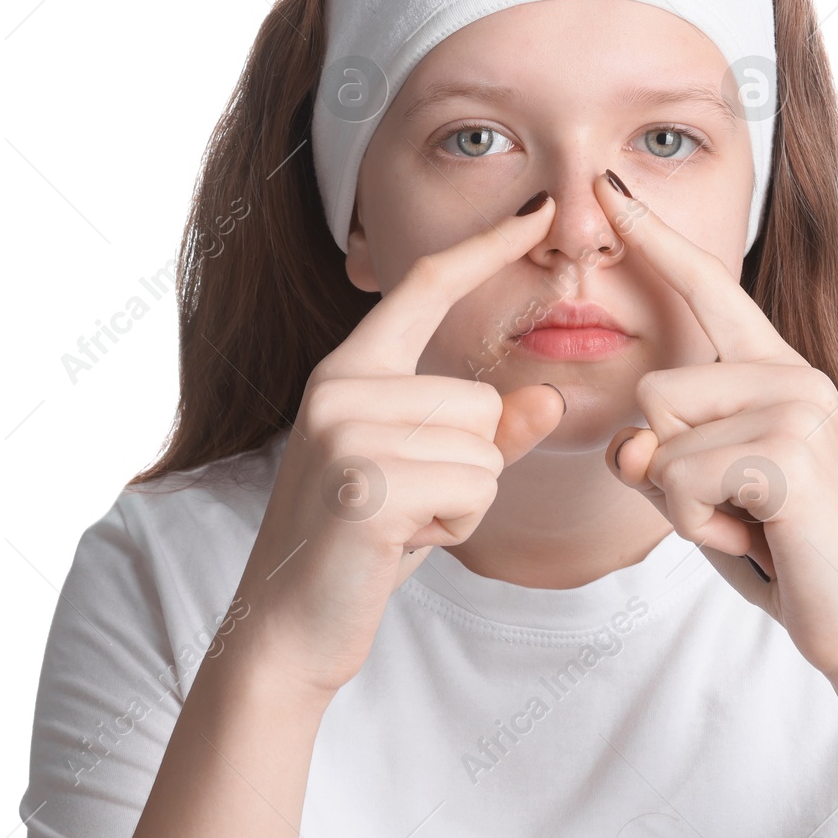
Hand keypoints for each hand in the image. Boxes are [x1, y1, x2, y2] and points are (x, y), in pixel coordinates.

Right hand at [231, 197, 567, 696]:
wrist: (288, 627)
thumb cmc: (362, 546)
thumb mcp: (427, 476)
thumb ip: (487, 433)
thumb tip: (549, 397)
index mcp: (349, 371)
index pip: (425, 289)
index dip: (485, 246)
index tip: (538, 210)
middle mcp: (339, 388)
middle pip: (480, 399)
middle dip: (471, 465)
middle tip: (409, 504)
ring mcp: (344, 432)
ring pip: (483, 446)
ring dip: (464, 500)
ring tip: (403, 523)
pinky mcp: (365, 483)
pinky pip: (474, 487)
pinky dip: (457, 525)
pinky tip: (402, 543)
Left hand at [595, 172, 837, 679]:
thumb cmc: (779, 549)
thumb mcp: (702, 490)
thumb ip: (657, 454)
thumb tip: (632, 446)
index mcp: (776, 369)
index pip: (708, 289)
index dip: (656, 238)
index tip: (608, 184)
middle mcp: (791, 372)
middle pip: (653, 391)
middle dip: (667, 470)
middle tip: (735, 508)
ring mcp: (796, 405)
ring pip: (658, 438)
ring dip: (681, 504)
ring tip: (748, 523)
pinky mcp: (788, 452)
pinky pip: (676, 481)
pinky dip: (697, 527)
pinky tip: (758, 539)